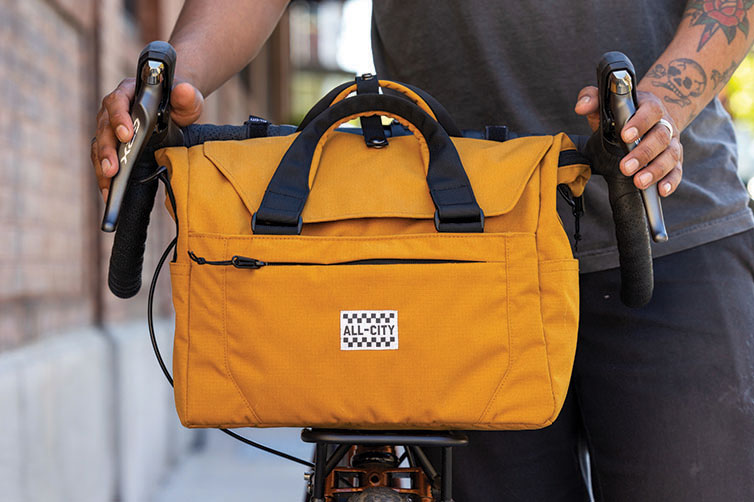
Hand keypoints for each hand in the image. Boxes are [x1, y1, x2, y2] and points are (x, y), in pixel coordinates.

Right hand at [91, 79, 203, 200]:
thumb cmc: (179, 102)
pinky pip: (103, 159)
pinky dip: (105, 175)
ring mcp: (111, 127)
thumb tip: (185, 92)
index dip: (119, 117)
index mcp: (129, 92)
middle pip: (104, 127)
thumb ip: (187, 96)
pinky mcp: (113, 144)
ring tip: (108, 185)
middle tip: (113, 169)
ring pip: (100, 145)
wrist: (175, 109)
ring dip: (102, 165)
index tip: (127, 135)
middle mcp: (114, 109)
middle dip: (107, 150)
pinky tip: (109, 191)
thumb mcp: (188, 99)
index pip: (117, 101)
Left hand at [574, 86, 682, 196]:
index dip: (639, 123)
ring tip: (639, 182)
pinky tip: (661, 190)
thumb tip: (581, 106)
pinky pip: (677, 170)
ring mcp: (671, 142)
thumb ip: (592, 98)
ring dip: (655, 170)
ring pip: (670, 156)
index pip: (650, 112)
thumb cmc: (623, 111)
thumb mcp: (607, 102)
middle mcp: (665, 124)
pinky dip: (671, 181)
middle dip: (643, 154)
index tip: (624, 135)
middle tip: (626, 167)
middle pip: (660, 138)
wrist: (646, 116)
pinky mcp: (674, 159)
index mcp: (650, 107)